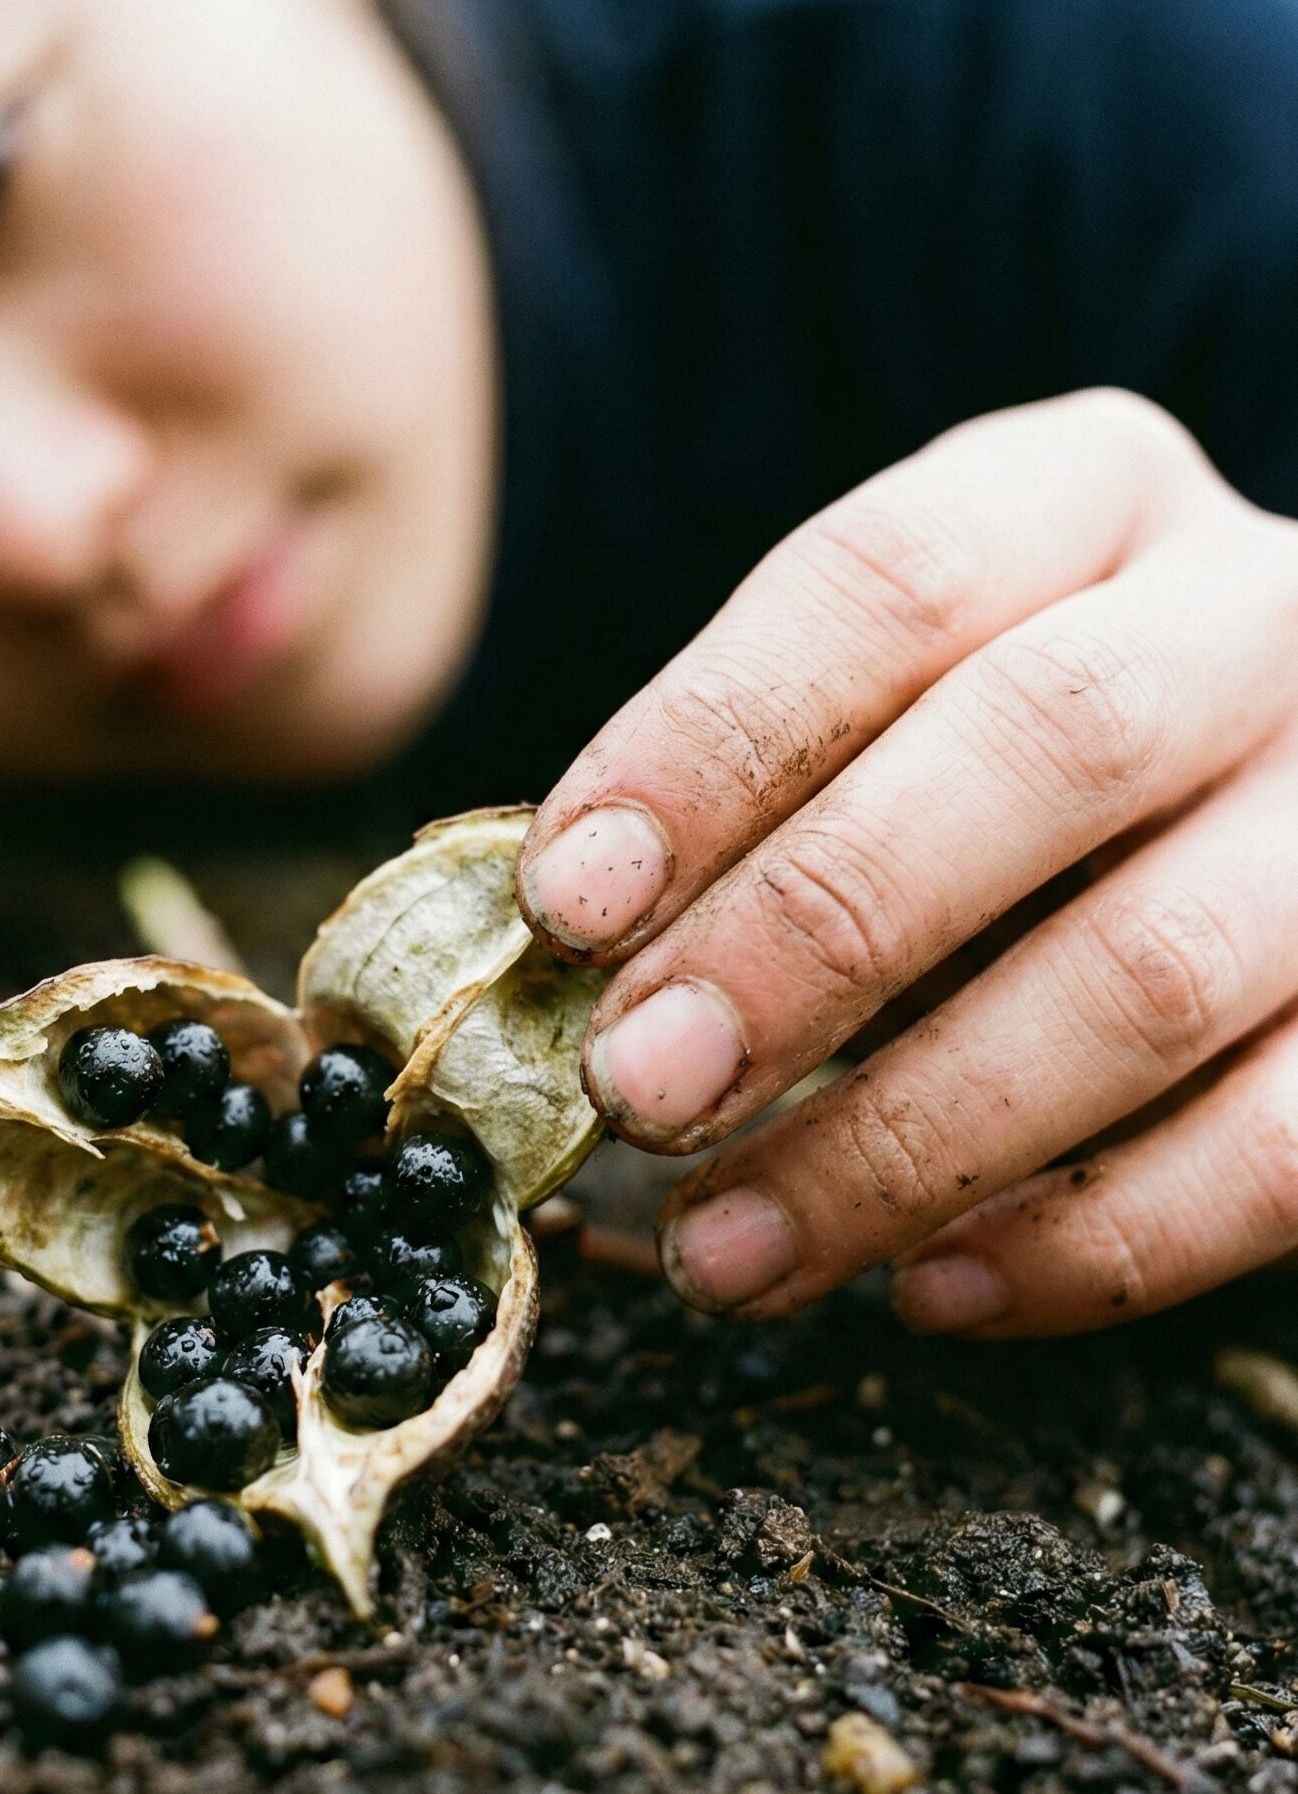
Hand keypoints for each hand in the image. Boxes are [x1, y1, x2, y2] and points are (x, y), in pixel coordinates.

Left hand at [515, 390, 1297, 1335]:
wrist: (1259, 814)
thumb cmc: (995, 783)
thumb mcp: (883, 729)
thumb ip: (754, 806)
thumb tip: (570, 960)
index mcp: (1086, 502)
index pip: (889, 578)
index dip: (712, 744)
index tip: (567, 903)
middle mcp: (1257, 621)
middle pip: (1043, 744)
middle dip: (809, 936)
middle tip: (638, 1087)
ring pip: (1155, 970)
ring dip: (907, 1137)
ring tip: (729, 1248)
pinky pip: (1283, 1145)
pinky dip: (1088, 1243)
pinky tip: (924, 1291)